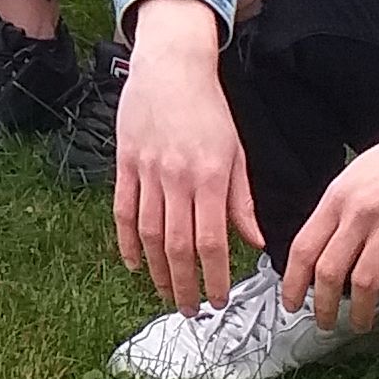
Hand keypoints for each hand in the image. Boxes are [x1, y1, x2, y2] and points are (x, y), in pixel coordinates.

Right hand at [112, 0, 258, 311]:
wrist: (170, 66)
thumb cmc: (209, 109)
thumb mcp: (235, 152)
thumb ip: (241, 199)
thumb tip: (254, 242)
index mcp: (209, 178)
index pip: (212, 241)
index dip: (215, 276)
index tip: (219, 299)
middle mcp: (176, 179)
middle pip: (178, 246)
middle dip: (185, 285)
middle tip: (191, 311)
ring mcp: (146, 172)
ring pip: (149, 234)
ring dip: (157, 270)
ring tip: (166, 294)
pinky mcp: (125, 164)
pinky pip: (123, 211)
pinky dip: (126, 242)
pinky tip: (133, 264)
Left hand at [278, 83, 378, 332]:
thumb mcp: (357, 175)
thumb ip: (339, 208)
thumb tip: (322, 244)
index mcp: (337, 197)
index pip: (303, 247)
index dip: (292, 281)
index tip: (290, 302)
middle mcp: (359, 211)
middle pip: (327, 270)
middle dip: (321, 305)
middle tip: (322, 324)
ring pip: (363, 281)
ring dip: (357, 312)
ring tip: (357, 325)